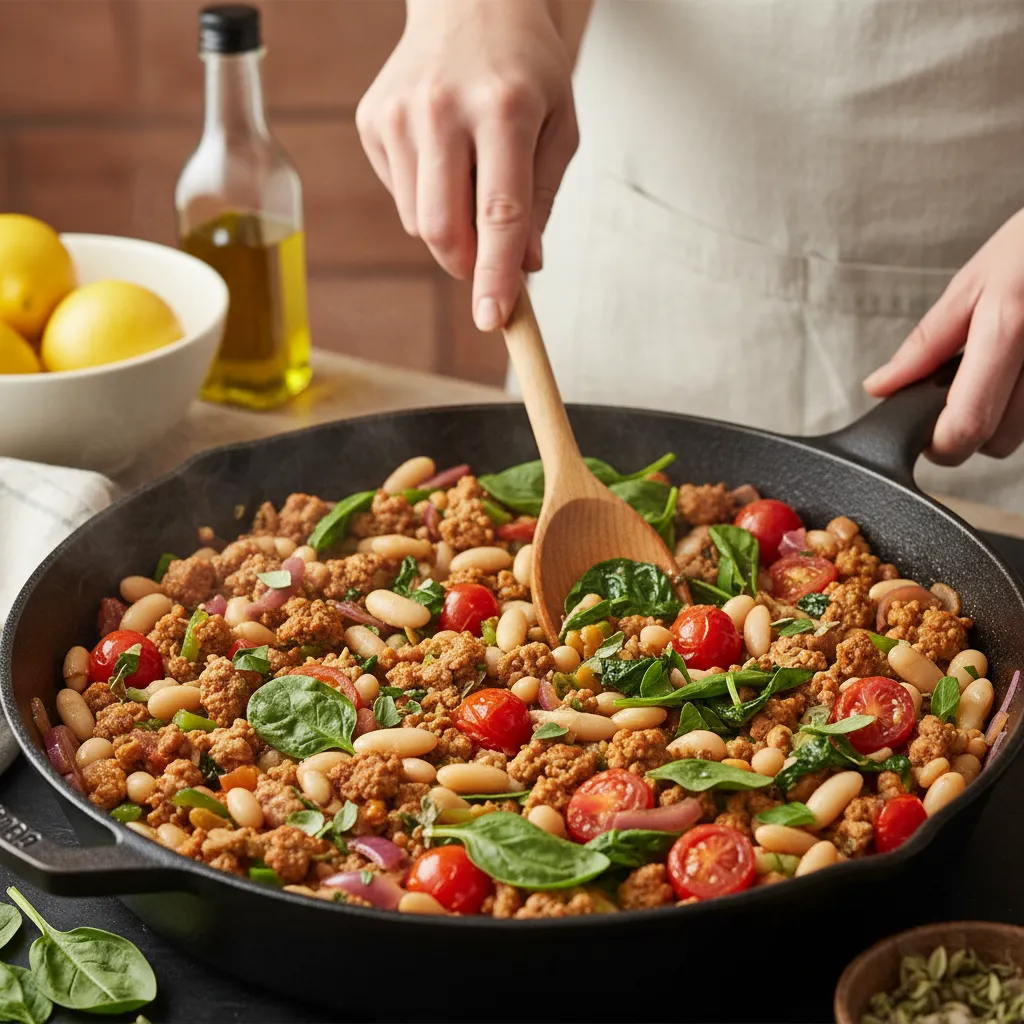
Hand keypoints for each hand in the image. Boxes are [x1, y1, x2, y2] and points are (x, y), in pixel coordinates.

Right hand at [356, 0, 578, 330]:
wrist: (469, 0)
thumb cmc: (524, 66)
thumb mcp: (560, 124)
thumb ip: (543, 198)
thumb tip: (524, 266)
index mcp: (503, 109)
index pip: (498, 214)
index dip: (496, 275)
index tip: (493, 319)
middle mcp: (443, 109)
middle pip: (443, 229)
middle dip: (467, 264)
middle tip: (488, 263)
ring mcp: (399, 114)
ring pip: (418, 222)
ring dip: (449, 229)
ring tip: (471, 178)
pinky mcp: (372, 121)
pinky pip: (400, 197)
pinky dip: (426, 200)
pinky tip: (443, 158)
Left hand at [863, 208, 1023, 464]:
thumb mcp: (972, 284)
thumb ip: (926, 343)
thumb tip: (880, 386)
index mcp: (1007, 329)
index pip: (968, 423)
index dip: (939, 445)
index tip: (922, 436)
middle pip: (998, 442)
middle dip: (968, 434)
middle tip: (954, 398)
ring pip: (1022, 434)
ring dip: (1000, 419)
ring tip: (994, 373)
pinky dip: (1021, 402)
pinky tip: (1016, 371)